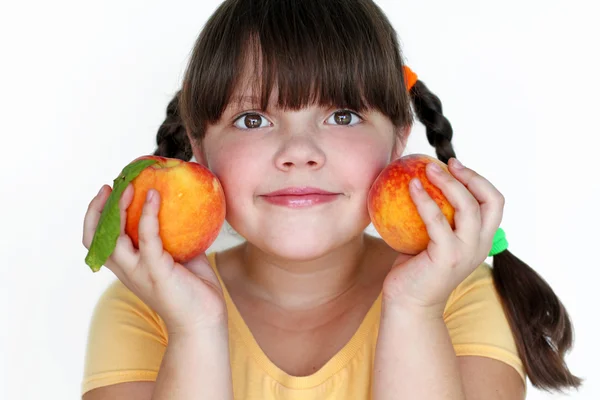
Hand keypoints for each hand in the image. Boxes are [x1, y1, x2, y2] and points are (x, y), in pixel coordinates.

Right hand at [83, 183, 226, 334]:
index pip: (97, 241)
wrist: (204, 320)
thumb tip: (180, 206)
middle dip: (97, 209)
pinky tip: (155, 197)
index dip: (96, 215)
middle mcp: (127, 270)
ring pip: (114, 238)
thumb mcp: (178, 256)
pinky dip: (148, 215)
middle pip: (96, 238)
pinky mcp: (157, 272)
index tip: (107, 191)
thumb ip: (172, 236)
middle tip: (112, 185)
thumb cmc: (193, 289)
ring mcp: (140, 272)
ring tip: (133, 186)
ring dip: (120, 208)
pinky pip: (148, 238)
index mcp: (128, 267)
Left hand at [382, 158, 504, 316]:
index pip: (494, 203)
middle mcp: (480, 245)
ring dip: (448, 182)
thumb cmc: (415, 270)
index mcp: (481, 240)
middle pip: (491, 201)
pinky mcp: (446, 256)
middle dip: (471, 176)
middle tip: (445, 163)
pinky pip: (436, 220)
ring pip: (468, 206)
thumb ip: (436, 218)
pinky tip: (410, 186)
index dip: (479, 180)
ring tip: (426, 169)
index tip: (454, 165)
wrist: (408, 304)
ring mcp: (466, 252)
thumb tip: (419, 182)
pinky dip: (424, 199)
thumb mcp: (431, 240)